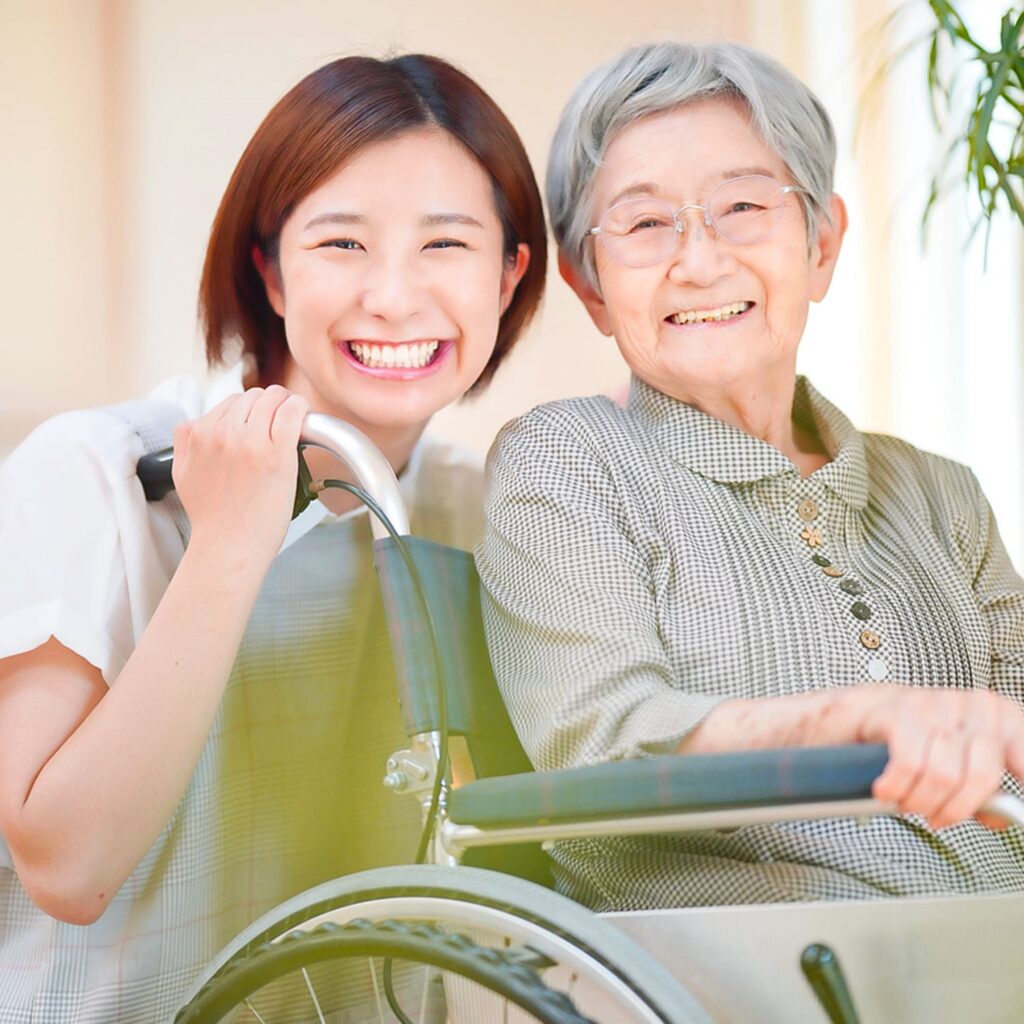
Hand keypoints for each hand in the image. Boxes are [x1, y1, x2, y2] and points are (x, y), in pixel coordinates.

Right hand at [172, 386, 308, 568]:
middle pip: (254, 397)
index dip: (250, 410)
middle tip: (279, 420)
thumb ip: (184, 443)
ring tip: (293, 417)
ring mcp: (251, 443)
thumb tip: (193, 425)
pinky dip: (299, 408)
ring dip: (285, 404)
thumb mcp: (182, 474)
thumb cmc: (212, 517)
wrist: (229, 546)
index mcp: (200, 435)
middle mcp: (223, 434)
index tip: (261, 421)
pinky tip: (302, 413)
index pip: (231, 402)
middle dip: (269, 404)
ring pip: (272, 399)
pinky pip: (292, 413)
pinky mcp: (277, 455)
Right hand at [855, 686, 1023, 829]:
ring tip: (910, 804)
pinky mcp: (905, 709)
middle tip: (937, 818)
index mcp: (1006, 717)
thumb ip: (988, 794)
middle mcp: (978, 706)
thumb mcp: (966, 765)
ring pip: (943, 775)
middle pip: (983, 775)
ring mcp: (941, 703)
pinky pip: (908, 765)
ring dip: (921, 802)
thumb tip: (999, 818)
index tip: (1022, 814)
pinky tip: (888, 792)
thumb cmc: (927, 740)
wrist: (875, 711)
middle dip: (955, 809)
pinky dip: (897, 788)